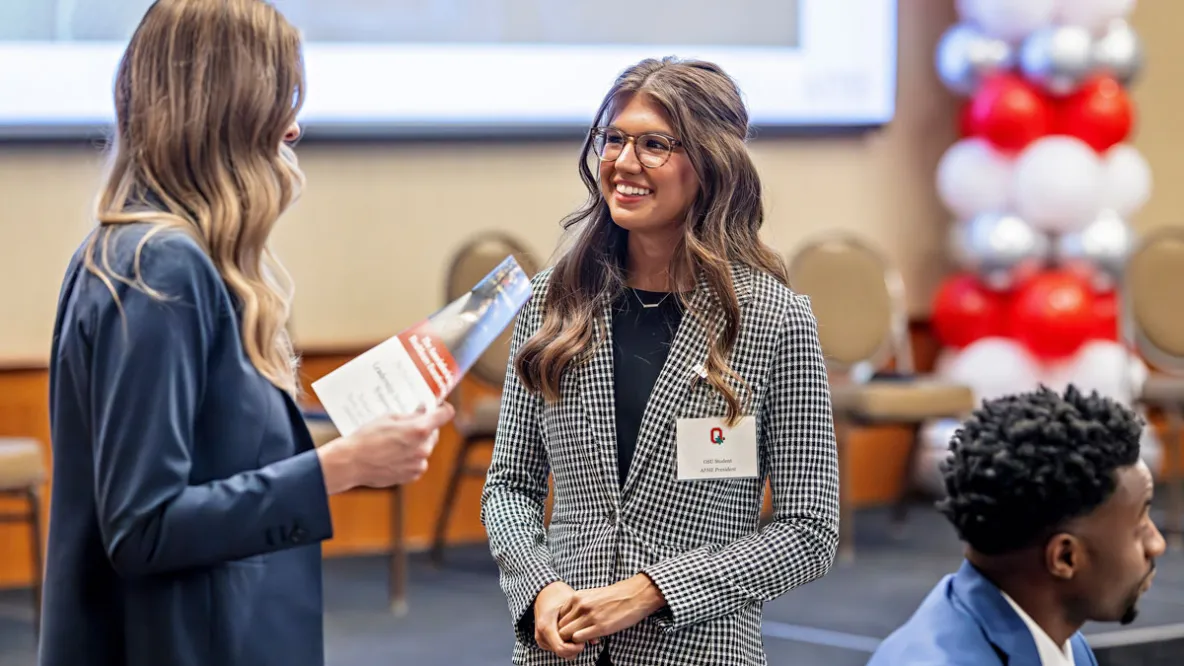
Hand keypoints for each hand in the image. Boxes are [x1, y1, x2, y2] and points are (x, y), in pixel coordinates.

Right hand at [317, 402, 454, 493]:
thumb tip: (423, 410)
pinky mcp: (412, 475)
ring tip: (396, 441)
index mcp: (419, 429)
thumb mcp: (389, 418)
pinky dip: (411, 457)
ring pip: (425, 448)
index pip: (445, 415)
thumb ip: (411, 415)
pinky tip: (395, 454)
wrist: (352, 463)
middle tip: (409, 423)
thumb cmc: (367, 437)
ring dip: (417, 443)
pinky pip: (418, 462)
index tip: (439, 407)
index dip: (443, 409)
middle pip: (434, 432)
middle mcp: (423, 448)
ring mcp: (419, 463)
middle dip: (425, 426)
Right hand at [533, 581, 587, 658]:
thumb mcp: (572, 605)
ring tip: (577, 633)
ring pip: (559, 651)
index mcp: (547, 625)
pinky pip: (556, 647)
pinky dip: (565, 643)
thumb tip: (595, 641)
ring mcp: (540, 637)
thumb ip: (583, 622)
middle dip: (574, 647)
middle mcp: (541, 634)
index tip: (584, 640)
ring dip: (570, 645)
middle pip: (561, 652)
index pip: (562, 648)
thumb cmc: (560, 594)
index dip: (575, 648)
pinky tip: (572, 633)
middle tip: (583, 638)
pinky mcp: (541, 639)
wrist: (544, 591)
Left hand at [557, 574, 665, 643]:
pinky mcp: (600, 627)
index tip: (571, 629)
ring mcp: (589, 616)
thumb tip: (572, 621)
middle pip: (560, 626)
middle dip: (565, 634)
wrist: (635, 595)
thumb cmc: (615, 596)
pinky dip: (581, 642)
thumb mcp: (592, 595)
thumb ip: (580, 606)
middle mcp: (580, 605)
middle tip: (573, 639)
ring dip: (571, 640)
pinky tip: (590, 640)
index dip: (563, 625)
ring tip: (581, 641)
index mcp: (577, 596)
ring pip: (566, 634)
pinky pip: (579, 638)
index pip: (559, 616)